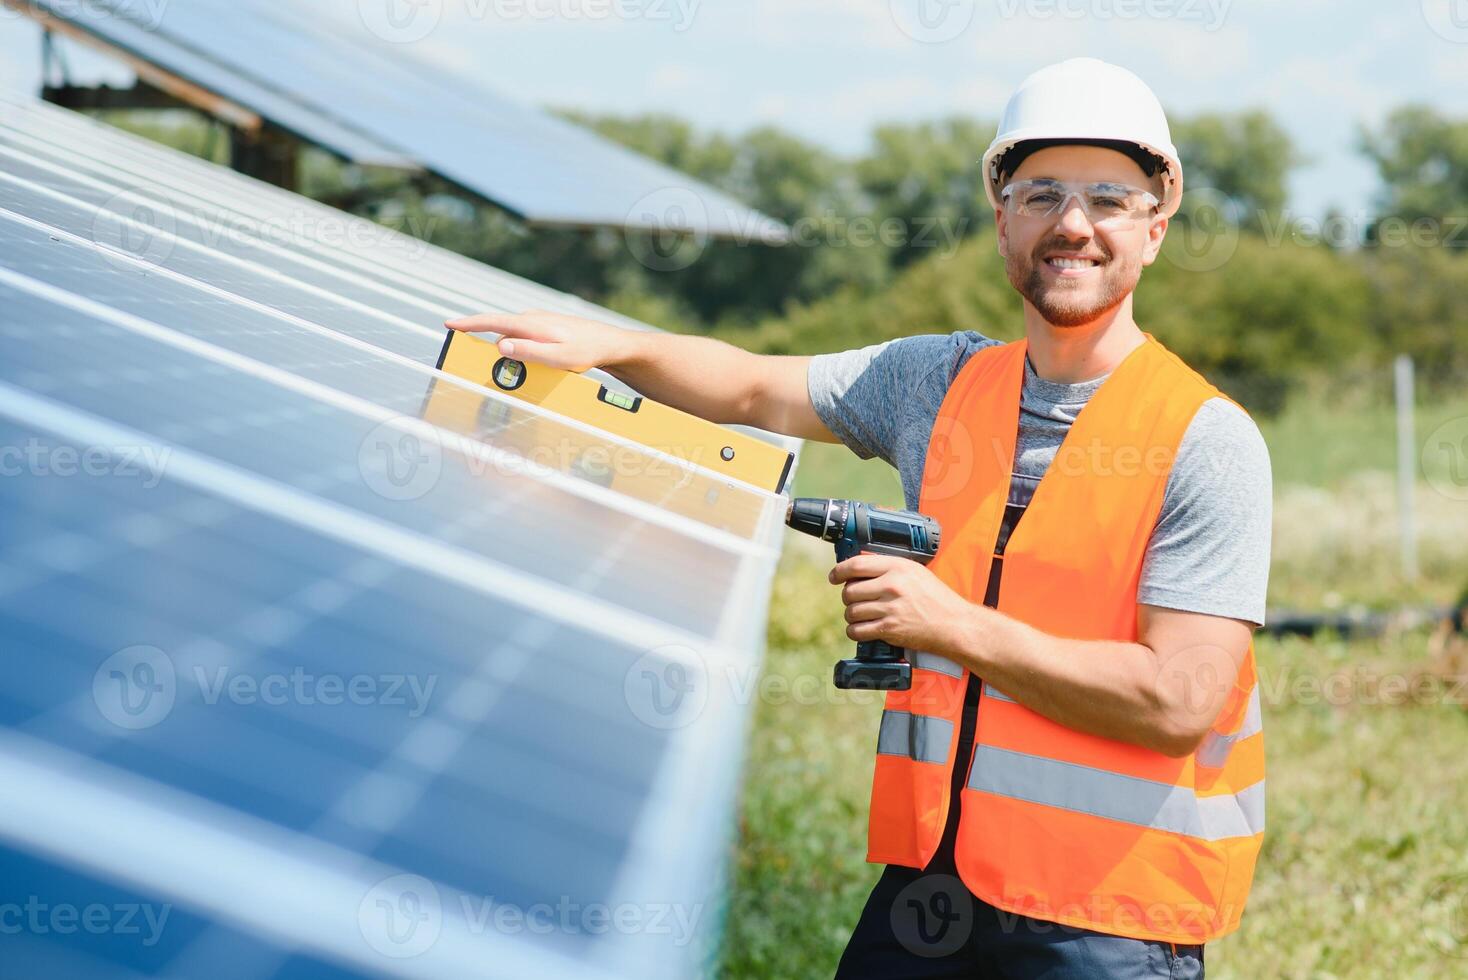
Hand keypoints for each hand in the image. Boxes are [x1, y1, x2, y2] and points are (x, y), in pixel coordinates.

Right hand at [445, 309, 636, 373]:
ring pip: (510, 336)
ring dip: (500, 350)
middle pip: (497, 329)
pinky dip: (515, 350)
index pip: (492, 322)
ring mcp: (537, 323)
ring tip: (497, 370)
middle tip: (465, 358)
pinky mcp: (544, 329)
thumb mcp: (559, 357)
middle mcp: (531, 319)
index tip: (448, 324)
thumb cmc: (587, 351)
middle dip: (478, 341)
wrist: (611, 344)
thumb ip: (530, 352)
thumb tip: (501, 346)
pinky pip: (522, 339)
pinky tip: (520, 364)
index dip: (468, 324)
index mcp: (531, 324)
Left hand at [829, 554, 984, 660]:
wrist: (954, 624)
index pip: (856, 565)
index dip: (839, 571)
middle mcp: (892, 586)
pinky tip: (863, 628)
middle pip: (850, 591)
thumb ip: (890, 568)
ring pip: (851, 611)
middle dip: (848, 597)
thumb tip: (860, 569)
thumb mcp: (915, 572)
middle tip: (856, 600)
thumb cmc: (937, 598)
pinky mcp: (889, 629)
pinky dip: (855, 631)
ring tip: (862, 615)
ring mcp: (890, 608)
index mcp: (898, 567)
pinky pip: (857, 630)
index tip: (835, 576)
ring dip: (852, 615)